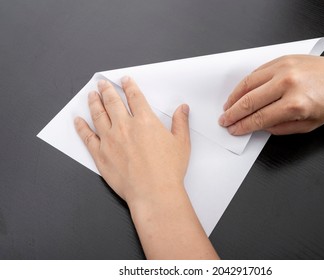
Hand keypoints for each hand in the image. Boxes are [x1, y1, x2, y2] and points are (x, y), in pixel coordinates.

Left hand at [74, 77, 190, 205]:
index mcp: (145, 121)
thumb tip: (183, 109)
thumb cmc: (168, 170)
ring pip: (98, 115)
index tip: (125, 80)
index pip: (135, 97)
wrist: (153, 192)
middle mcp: (125, 126)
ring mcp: (110, 140)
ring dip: (94, 102)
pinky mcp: (101, 154)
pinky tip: (78, 121)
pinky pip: (87, 137)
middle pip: (113, 102)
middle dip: (107, 90)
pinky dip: (81, 127)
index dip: (129, 86)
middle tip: (102, 84)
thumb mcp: (181, 143)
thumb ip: (181, 123)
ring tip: (91, 95)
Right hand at [219, 54, 323, 134]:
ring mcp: (283, 69)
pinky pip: (256, 72)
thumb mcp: (308, 125)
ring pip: (248, 84)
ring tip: (227, 107)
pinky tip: (239, 92)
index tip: (234, 130)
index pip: (259, 118)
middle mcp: (287, 85)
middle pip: (249, 102)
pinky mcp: (282, 59)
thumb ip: (281, 128)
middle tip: (224, 120)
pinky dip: (244, 84)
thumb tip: (260, 126)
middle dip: (233, 114)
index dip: (243, 126)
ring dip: (234, 98)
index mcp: (295, 105)